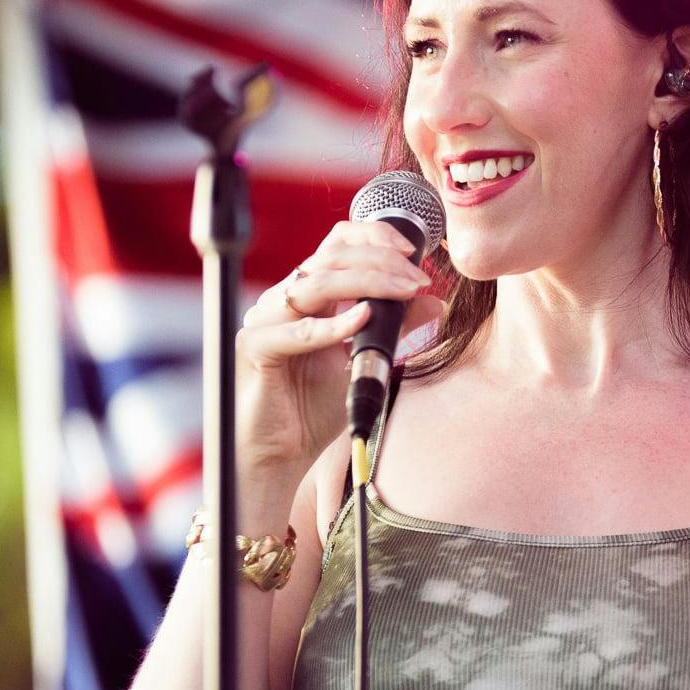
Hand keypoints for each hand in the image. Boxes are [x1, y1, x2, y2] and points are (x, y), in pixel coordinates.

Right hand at [234, 219, 446, 482]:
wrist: (281, 453)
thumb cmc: (314, 407)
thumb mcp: (366, 361)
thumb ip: (396, 330)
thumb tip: (433, 302)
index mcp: (307, 294)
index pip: (337, 243)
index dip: (374, 236)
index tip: (413, 250)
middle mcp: (283, 299)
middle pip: (330, 257)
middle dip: (381, 262)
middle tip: (418, 279)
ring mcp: (265, 320)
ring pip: (314, 284)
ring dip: (367, 282)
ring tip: (403, 291)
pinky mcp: (255, 349)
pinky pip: (296, 331)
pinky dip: (332, 324)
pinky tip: (363, 319)